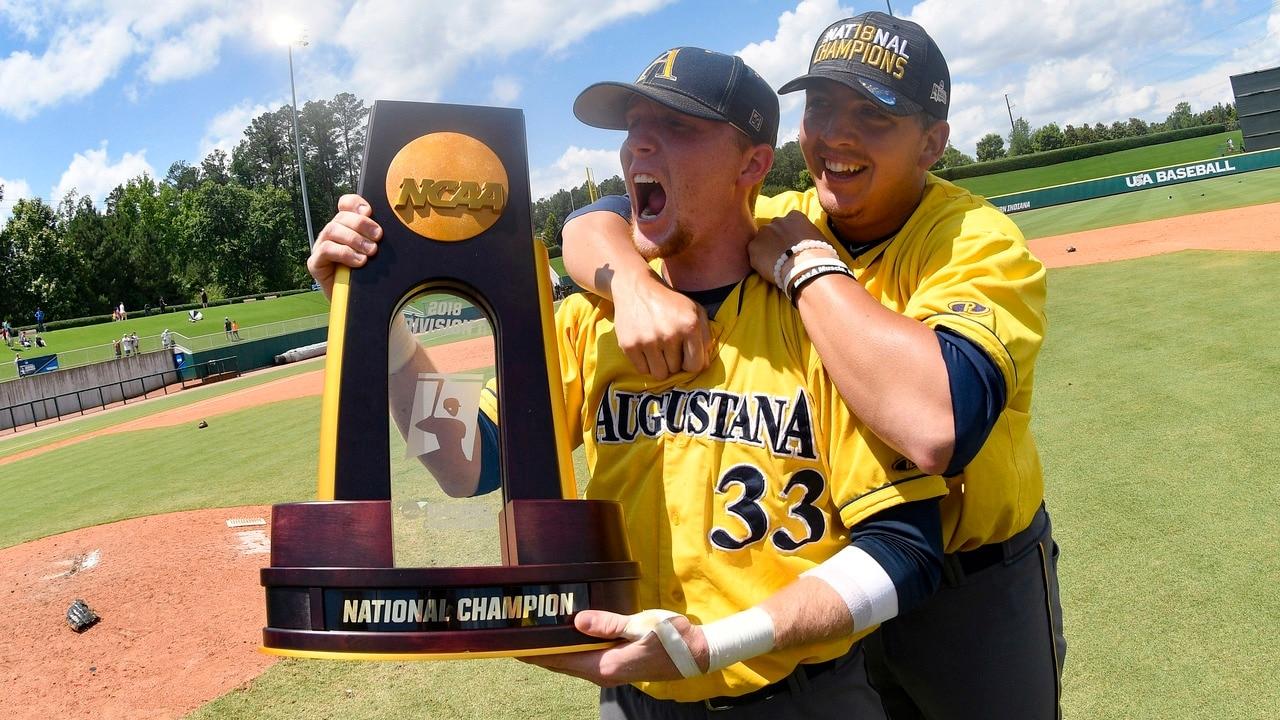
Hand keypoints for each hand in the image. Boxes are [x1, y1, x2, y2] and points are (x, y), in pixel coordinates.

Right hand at [307, 194, 384, 298]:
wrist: (358, 303)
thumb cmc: (368, 275)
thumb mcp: (376, 253)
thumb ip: (378, 238)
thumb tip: (387, 229)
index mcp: (346, 226)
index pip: (345, 204)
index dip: (355, 203)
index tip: (369, 211)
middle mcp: (332, 233)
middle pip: (341, 217)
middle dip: (362, 224)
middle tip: (378, 237)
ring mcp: (321, 247)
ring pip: (332, 230)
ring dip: (354, 239)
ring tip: (371, 252)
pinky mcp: (316, 263)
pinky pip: (326, 250)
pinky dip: (345, 253)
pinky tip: (359, 262)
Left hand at [523, 610, 707, 686]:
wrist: (697, 652)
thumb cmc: (671, 639)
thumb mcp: (640, 626)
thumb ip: (608, 624)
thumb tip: (577, 621)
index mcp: (606, 666)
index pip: (560, 661)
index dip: (535, 653)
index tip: (512, 644)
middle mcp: (604, 673)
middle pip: (562, 664)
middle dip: (539, 651)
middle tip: (518, 633)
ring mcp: (611, 671)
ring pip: (573, 662)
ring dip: (554, 650)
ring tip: (536, 632)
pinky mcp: (617, 665)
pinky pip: (585, 658)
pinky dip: (570, 649)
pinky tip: (566, 634)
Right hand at [611, 271, 711, 379]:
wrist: (637, 287)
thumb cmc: (670, 302)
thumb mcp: (695, 311)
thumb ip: (706, 337)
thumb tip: (703, 365)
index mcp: (690, 326)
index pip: (695, 366)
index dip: (691, 363)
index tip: (685, 355)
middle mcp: (670, 334)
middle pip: (675, 370)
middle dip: (673, 361)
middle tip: (668, 345)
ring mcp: (648, 340)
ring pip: (659, 374)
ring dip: (659, 365)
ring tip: (657, 348)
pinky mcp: (629, 345)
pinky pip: (642, 370)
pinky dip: (644, 363)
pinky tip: (645, 347)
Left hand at [748, 210, 829, 283]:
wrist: (807, 267)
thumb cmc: (820, 254)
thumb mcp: (819, 238)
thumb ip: (809, 234)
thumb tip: (811, 240)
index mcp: (794, 216)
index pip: (788, 222)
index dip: (789, 235)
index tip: (792, 245)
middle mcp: (776, 221)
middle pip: (772, 230)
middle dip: (775, 240)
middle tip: (781, 255)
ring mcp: (763, 233)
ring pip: (761, 241)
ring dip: (766, 250)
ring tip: (775, 264)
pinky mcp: (753, 247)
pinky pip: (754, 255)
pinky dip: (759, 262)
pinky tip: (769, 270)